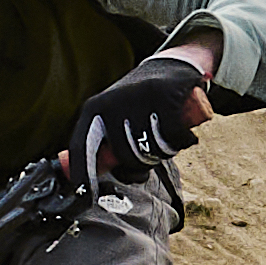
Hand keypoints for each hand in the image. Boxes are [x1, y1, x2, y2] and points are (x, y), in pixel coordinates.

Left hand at [68, 46, 215, 188]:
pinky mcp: (164, 94)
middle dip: (141, 165)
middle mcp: (112, 102)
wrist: (167, 69)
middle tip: (150, 153)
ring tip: (166, 136)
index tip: (83, 195)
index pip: (81, 147)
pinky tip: (184, 135)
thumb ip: (103, 145)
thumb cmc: (138, 105)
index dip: (81, 173)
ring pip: (151, 148)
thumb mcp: (113, 118)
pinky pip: (174, 135)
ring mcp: (137, 97)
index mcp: (93, 109)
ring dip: (165, 151)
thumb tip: (87, 183)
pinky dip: (183, 141)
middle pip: (125, 157)